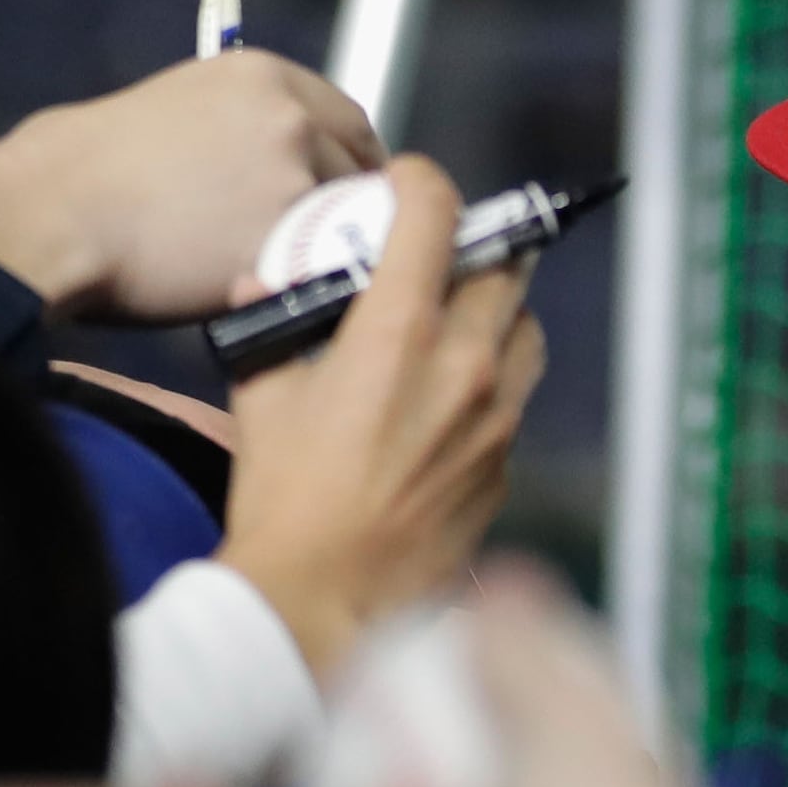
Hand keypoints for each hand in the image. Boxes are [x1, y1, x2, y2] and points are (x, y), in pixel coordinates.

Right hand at [0, 50, 382, 320]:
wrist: (54, 212)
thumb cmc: (76, 167)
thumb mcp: (163, 110)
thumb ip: (224, 127)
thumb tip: (235, 158)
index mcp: (261, 75)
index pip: (347, 119)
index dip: (349, 161)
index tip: (343, 190)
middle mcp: (291, 116)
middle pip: (358, 167)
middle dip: (349, 204)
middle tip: (327, 245)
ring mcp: (293, 176)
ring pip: (345, 223)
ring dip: (331, 248)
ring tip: (299, 278)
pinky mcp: (282, 239)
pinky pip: (320, 270)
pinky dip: (309, 286)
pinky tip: (286, 301)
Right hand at [216, 157, 543, 672]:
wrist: (323, 601)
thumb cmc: (285, 501)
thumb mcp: (261, 397)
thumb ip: (272, 327)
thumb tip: (263, 283)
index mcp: (399, 334)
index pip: (438, 217)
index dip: (424, 184)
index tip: (408, 184)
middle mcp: (465, 366)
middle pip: (504, 266)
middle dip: (473, 246)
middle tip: (440, 252)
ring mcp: (496, 420)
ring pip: (526, 331)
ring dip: (499, 311)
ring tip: (459, 319)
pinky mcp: (504, 468)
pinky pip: (516, 401)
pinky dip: (493, 382)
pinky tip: (451, 400)